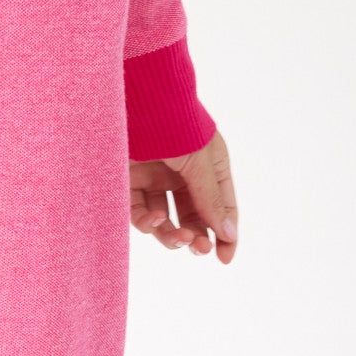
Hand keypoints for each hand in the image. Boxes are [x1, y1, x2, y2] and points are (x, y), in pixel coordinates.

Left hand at [129, 131, 237, 263]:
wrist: (133, 96)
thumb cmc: (173, 121)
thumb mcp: (198, 159)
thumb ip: (210, 197)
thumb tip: (227, 233)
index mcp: (209, 165)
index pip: (222, 207)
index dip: (225, 234)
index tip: (223, 258)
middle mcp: (182, 173)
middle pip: (193, 217)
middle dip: (198, 237)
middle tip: (199, 249)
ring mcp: (155, 177)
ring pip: (165, 220)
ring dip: (173, 234)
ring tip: (179, 237)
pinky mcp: (128, 181)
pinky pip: (139, 212)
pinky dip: (147, 221)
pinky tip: (154, 219)